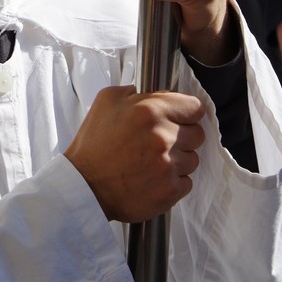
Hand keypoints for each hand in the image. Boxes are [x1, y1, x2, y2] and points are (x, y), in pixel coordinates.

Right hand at [64, 85, 205, 222]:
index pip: (195, 108)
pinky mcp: (170, 191)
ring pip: (192, 160)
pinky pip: (186, 183)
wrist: (83, 187)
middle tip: (160, 142)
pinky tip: (153, 178)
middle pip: (197, 134)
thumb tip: (152, 94)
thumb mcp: (105, 102)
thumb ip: (133, 90)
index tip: (179, 118)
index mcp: (150, 111)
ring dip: (178, 160)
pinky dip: (173, 182)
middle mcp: (164, 137)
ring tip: (152, 162)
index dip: (186, 112)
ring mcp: (168, 166)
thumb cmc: (93, 145)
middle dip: (182, 136)